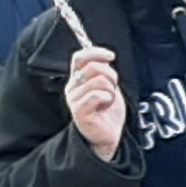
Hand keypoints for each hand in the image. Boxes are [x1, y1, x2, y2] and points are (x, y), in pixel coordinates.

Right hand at [66, 43, 128, 158]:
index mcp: (77, 79)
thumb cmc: (108, 110)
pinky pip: (96, 95)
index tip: (111, 56)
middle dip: (111, 75)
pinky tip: (106, 105)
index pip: (79, 58)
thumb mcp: (108, 84)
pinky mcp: (78, 111)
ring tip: (108, 100)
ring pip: (98, 81)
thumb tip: (105, 56)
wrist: (109, 133)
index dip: (96, 53)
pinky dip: (107, 98)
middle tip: (113, 87)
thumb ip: (103, 70)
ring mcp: (73, 100)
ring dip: (111, 90)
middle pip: (93, 67)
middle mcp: (72, 87)